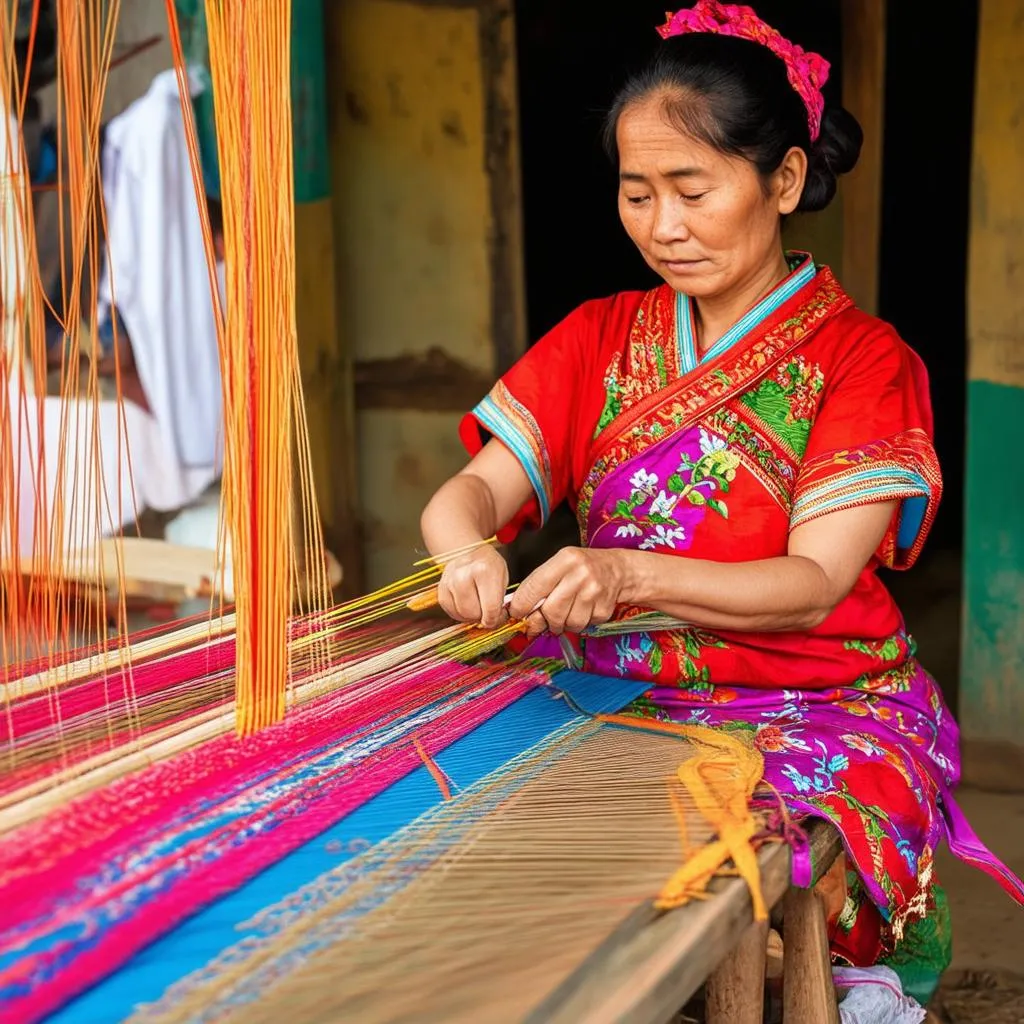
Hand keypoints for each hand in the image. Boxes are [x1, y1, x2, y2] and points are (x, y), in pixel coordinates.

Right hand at [437, 546, 509, 628]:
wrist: (469, 552)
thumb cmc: (489, 566)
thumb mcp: (503, 577)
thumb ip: (500, 600)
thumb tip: (494, 622)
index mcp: (484, 570)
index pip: (490, 608)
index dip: (496, 619)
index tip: (498, 618)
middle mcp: (463, 575)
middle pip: (474, 613)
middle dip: (483, 617)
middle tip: (488, 611)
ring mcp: (449, 581)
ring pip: (462, 614)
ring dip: (472, 616)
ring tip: (479, 606)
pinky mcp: (441, 589)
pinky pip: (450, 612)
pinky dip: (460, 613)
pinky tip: (468, 604)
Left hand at [508, 547, 624, 636]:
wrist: (616, 569)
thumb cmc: (581, 567)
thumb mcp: (559, 565)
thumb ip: (539, 585)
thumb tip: (519, 612)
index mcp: (566, 559)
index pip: (535, 587)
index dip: (521, 605)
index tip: (516, 613)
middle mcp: (581, 574)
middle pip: (551, 611)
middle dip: (543, 620)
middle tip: (542, 620)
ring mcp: (595, 592)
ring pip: (567, 623)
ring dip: (562, 624)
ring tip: (566, 612)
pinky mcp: (604, 609)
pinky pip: (583, 627)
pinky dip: (577, 624)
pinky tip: (581, 610)